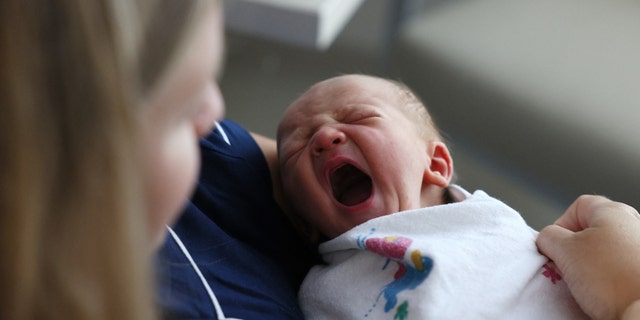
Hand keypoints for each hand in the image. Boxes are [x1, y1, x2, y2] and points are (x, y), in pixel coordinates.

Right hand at [536, 195, 639, 319]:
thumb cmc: (611, 278)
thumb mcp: (563, 251)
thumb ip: (548, 236)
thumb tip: (547, 238)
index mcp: (614, 211)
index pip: (577, 207)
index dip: (560, 225)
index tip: (554, 246)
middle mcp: (634, 224)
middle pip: (592, 229)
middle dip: (575, 247)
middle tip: (568, 264)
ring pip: (606, 250)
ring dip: (591, 264)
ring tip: (587, 282)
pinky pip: (620, 267)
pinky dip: (609, 277)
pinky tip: (604, 290)